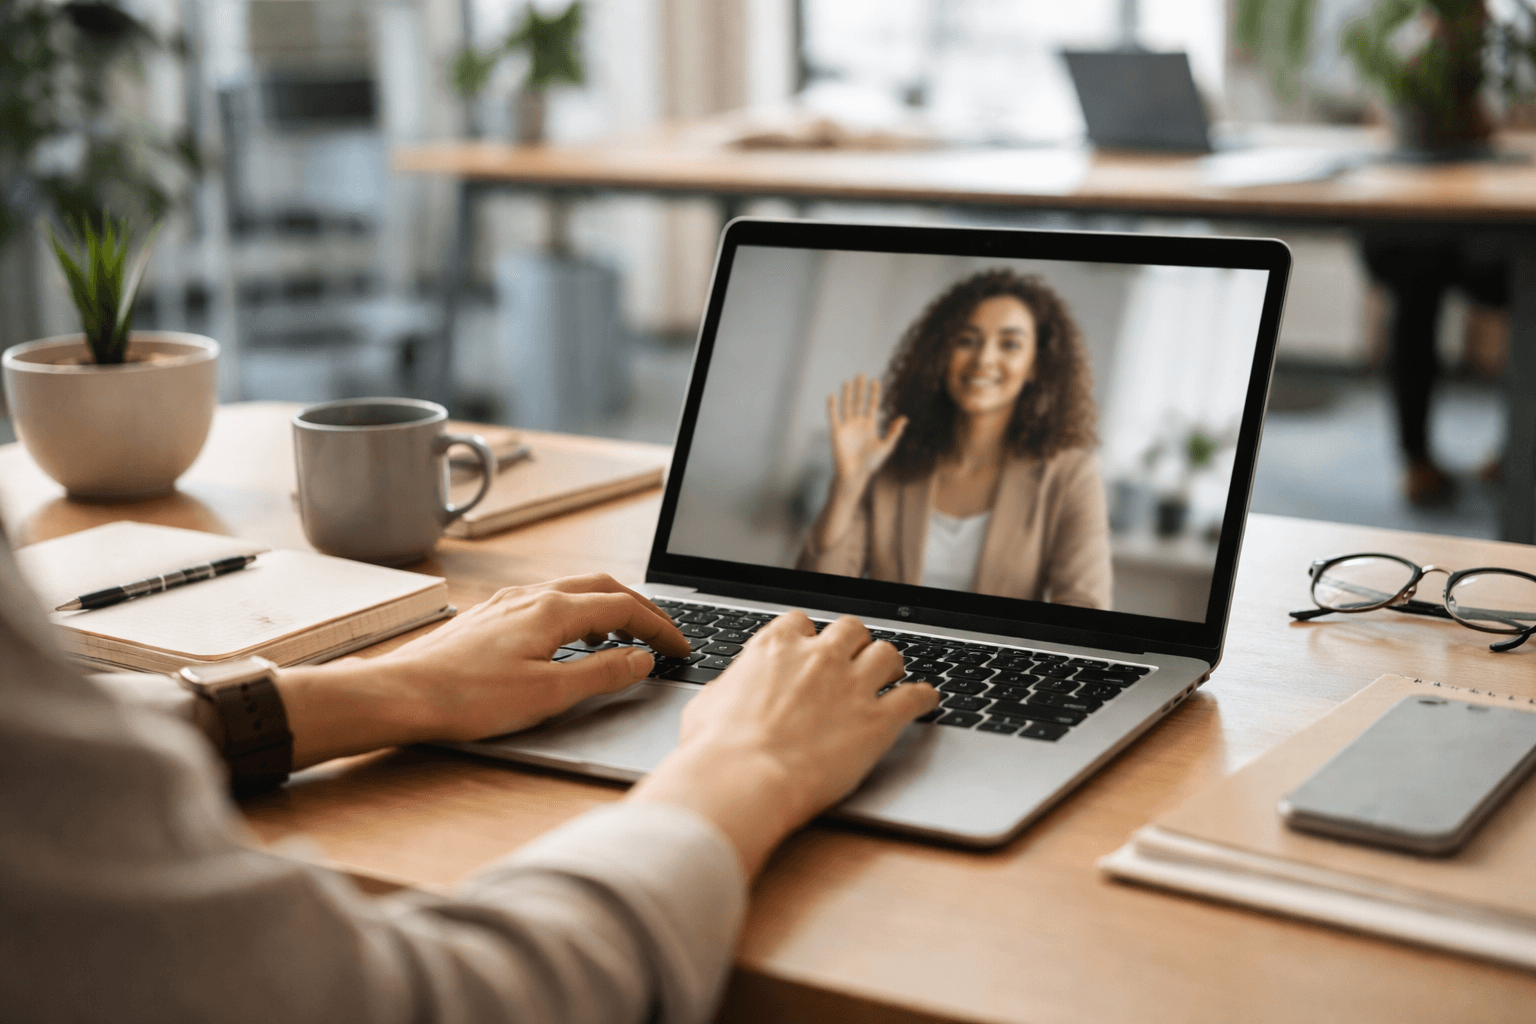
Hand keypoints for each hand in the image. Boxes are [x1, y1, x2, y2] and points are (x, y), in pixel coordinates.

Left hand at [275, 574, 688, 766]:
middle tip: (662, 636)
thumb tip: (642, 659)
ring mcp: (507, 602)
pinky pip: (546, 601)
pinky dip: (575, 613)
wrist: (400, 695)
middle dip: (640, 609)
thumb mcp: (549, 694)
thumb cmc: (468, 699)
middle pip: (603, 588)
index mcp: (553, 610)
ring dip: (607, 607)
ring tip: (622, 635)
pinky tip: (566, 639)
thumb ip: (603, 673)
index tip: (681, 648)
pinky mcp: (489, 616)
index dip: (660, 628)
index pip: (625, 608)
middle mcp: (532, 596)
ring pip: (573, 591)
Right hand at [629, 612, 937, 876]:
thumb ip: (732, 688)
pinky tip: (926, 700)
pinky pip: (915, 696)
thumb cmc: (716, 750)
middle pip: (852, 629)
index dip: (809, 638)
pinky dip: (924, 697)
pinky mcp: (878, 721)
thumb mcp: (708, 704)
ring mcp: (852, 686)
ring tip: (891, 678)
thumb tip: (732, 693)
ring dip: (889, 665)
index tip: (809, 652)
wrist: (743, 780)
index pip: (803, 622)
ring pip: (887, 653)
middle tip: (853, 663)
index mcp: (776, 647)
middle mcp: (819, 657)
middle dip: (853, 644)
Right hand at [827, 374, 907, 492]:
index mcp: (870, 425)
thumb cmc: (871, 463)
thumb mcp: (886, 447)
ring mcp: (847, 426)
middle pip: (859, 401)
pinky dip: (832, 407)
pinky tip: (832, 396)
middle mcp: (858, 423)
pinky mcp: (836, 432)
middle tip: (861, 374)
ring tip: (848, 381)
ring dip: (847, 394)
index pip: (872, 405)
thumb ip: (894, 432)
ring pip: (847, 406)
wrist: (855, 475)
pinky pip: (833, 417)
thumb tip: (905, 418)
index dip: (874, 393)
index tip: (876, 380)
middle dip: (860, 389)